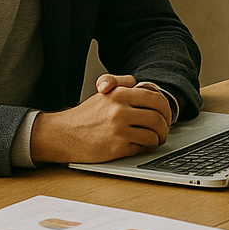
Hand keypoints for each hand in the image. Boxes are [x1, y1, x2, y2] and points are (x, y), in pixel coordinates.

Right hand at [30, 76, 172, 163]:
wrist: (63, 135)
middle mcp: (120, 110)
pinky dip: (145, 147)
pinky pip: (142, 147)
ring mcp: (119, 129)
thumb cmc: (85, 116)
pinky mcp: (116, 147)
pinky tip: (141, 146)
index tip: (165, 114)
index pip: (155, 98)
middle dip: (165, 125)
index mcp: (120, 94)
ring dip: (158, 138)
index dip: (166, 107)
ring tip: (155, 139)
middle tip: (164, 129)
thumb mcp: (103, 93)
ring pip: (153, 133)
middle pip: (158, 117)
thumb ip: (121, 82)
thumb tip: (139, 83)